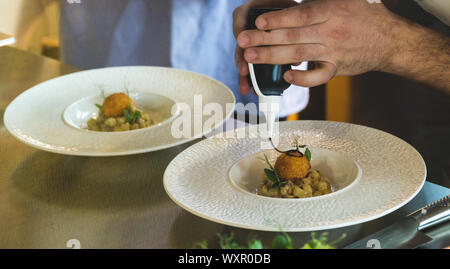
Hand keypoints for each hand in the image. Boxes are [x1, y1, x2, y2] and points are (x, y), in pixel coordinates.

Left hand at [236, 0, 399, 87]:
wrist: (389, 40)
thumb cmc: (364, 14)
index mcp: (333, 10)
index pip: (301, 15)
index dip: (279, 18)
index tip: (258, 21)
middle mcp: (332, 31)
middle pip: (293, 36)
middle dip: (264, 39)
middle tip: (242, 42)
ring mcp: (334, 51)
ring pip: (298, 55)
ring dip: (272, 57)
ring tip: (250, 58)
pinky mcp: (337, 68)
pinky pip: (318, 77)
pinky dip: (303, 79)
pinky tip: (286, 77)